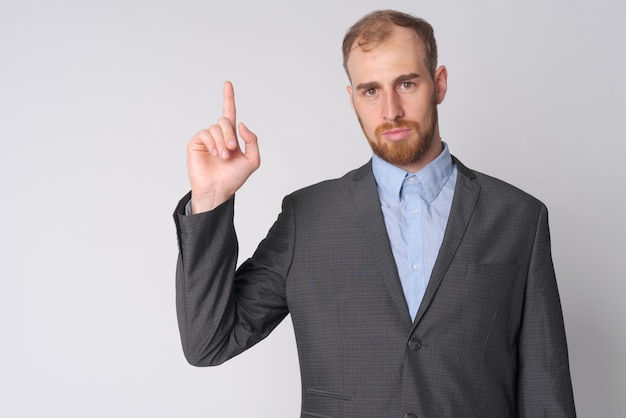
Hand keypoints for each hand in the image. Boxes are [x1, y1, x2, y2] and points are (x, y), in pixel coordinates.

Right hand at [187, 81, 259, 212]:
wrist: (219, 190)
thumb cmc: (234, 178)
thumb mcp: (252, 160)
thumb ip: (252, 141)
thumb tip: (241, 124)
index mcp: (231, 137)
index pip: (229, 113)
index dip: (228, 98)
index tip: (228, 84)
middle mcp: (218, 135)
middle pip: (225, 121)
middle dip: (230, 134)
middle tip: (231, 150)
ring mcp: (207, 139)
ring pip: (216, 127)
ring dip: (222, 141)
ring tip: (223, 156)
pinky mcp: (196, 144)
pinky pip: (205, 133)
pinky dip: (212, 142)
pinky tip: (214, 154)